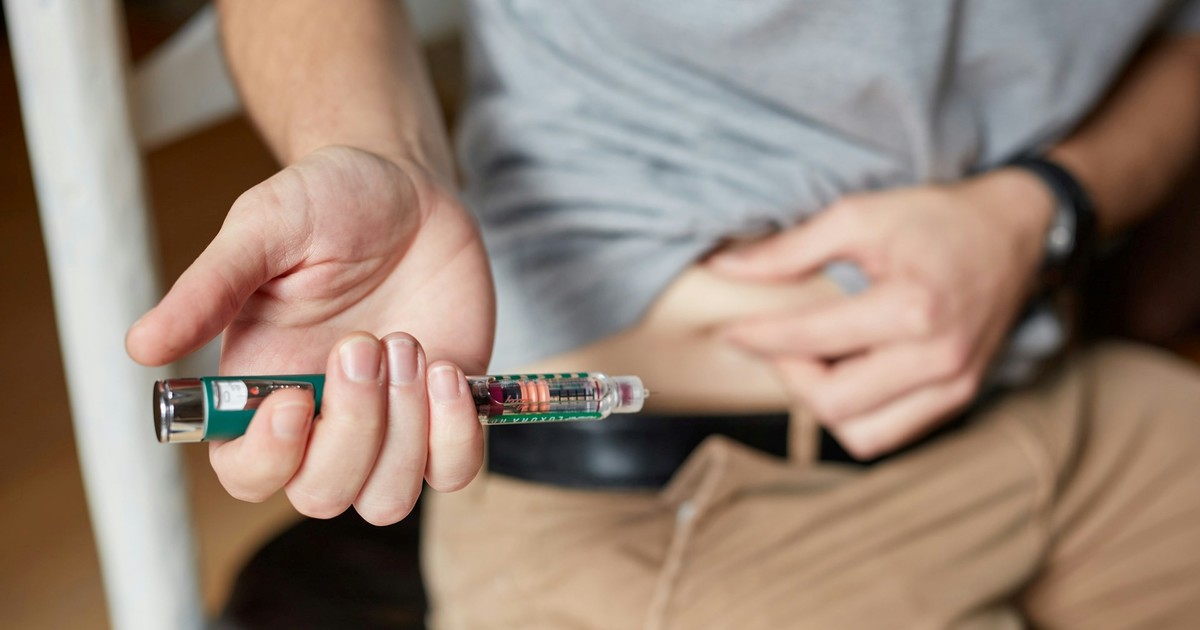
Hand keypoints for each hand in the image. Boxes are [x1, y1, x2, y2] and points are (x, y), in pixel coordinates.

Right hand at [126, 146, 494, 523]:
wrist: (409, 189)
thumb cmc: (327, 203)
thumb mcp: (264, 228)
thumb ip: (209, 288)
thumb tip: (140, 346)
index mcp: (261, 391)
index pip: (247, 474)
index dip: (271, 457)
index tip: (296, 397)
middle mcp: (323, 422)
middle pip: (323, 495)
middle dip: (352, 427)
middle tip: (367, 342)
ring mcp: (389, 425)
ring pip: (387, 498)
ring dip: (405, 431)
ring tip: (407, 343)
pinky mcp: (445, 414)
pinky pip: (454, 469)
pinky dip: (457, 435)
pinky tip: (445, 370)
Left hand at [708, 170, 1053, 458]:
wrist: (1015, 231)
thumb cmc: (936, 219)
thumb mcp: (859, 216)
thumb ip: (789, 249)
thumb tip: (725, 269)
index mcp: (913, 309)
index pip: (812, 340)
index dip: (760, 337)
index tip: (730, 330)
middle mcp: (938, 359)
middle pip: (832, 402)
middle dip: (789, 373)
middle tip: (775, 341)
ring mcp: (954, 386)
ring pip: (859, 434)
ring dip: (821, 402)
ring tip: (812, 358)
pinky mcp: (959, 399)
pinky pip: (888, 434)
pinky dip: (855, 414)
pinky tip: (845, 373)